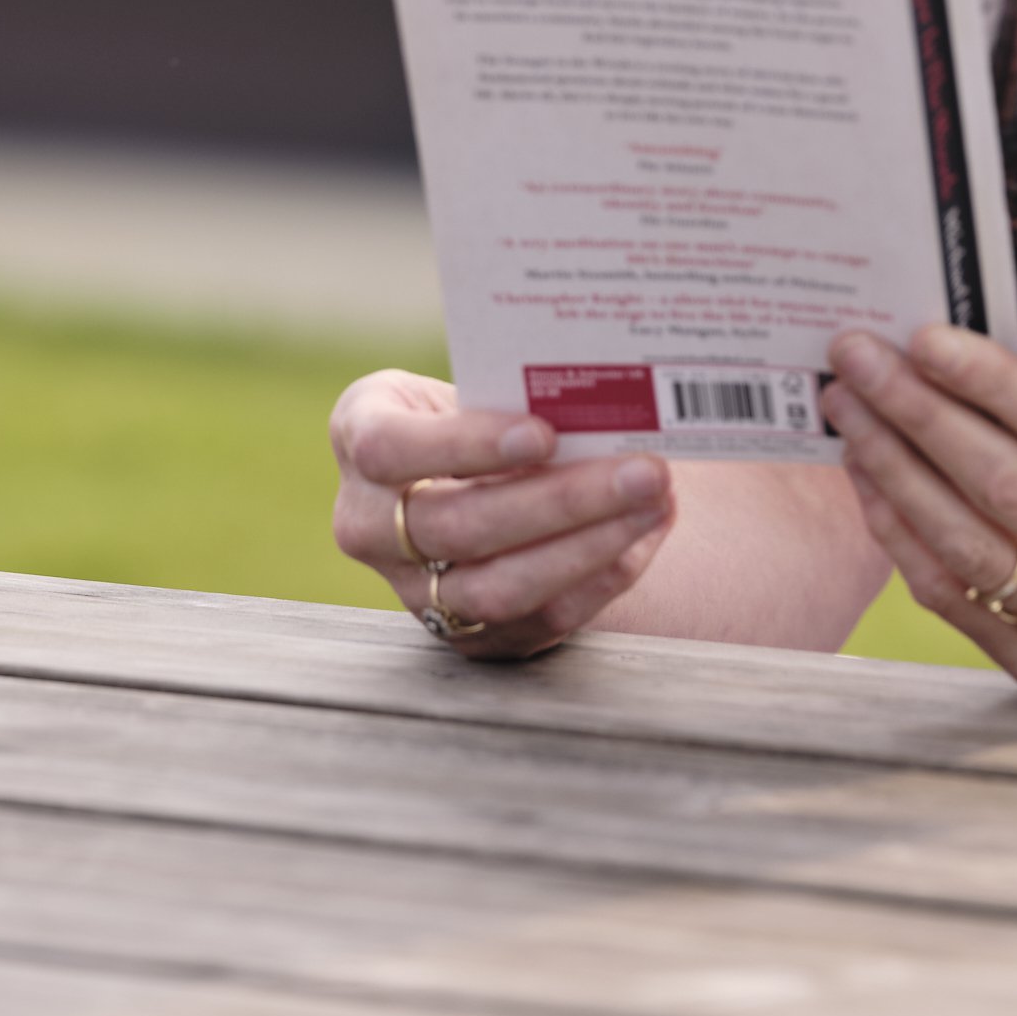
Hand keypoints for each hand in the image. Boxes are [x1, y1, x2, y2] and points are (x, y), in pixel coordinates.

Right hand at [327, 370, 672, 660]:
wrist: (456, 473)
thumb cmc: (469, 407)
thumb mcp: (464, 380)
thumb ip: (510, 390)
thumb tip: (603, 398)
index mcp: (360, 437)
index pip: (392, 450)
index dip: (466, 445)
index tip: (545, 433)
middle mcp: (367, 524)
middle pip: (459, 527)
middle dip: (562, 501)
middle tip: (645, 470)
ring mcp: (412, 590)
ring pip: (498, 588)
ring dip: (590, 547)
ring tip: (656, 503)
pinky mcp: (464, 635)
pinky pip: (536, 620)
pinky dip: (600, 579)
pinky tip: (643, 537)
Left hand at [824, 324, 1016, 693]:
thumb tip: (989, 342)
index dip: (991, 385)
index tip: (924, 338)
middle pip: (1006, 490)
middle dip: (919, 413)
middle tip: (858, 357)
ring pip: (966, 546)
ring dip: (892, 467)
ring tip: (849, 406)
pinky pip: (952, 597)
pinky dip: (900, 531)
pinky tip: (869, 477)